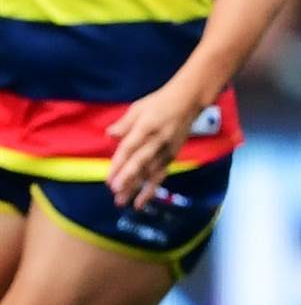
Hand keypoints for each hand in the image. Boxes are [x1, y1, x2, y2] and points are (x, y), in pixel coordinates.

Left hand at [106, 83, 203, 207]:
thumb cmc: (159, 103)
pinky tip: (142, 199)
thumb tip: (110, 135)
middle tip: (117, 194)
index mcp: (146, 127)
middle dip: (129, 179)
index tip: (109, 180)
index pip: (130, 149)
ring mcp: (167, 149)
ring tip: (126, 202)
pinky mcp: (173, 155)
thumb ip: (124, 123)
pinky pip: (161, 173)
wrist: (188, 102)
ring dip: (139, 188)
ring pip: (152, 172)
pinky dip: (152, 187)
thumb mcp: (138, 108)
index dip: (119, 165)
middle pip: (141, 163)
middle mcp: (158, 141)